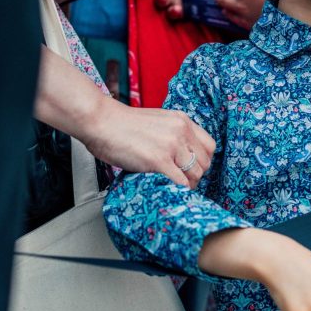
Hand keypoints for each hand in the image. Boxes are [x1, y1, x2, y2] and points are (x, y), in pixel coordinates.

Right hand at [85, 99, 215, 188]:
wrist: (100, 121)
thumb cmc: (121, 125)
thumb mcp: (157, 122)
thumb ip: (172, 134)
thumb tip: (181, 157)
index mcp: (182, 120)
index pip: (210, 146)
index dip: (202, 161)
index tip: (191, 169)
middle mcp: (181, 131)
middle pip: (205, 163)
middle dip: (195, 176)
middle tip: (182, 182)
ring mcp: (171, 145)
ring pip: (196, 175)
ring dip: (187, 185)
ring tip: (174, 187)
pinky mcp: (159, 160)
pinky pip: (181, 182)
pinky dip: (178, 190)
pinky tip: (168, 189)